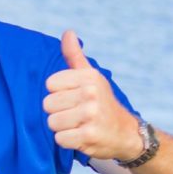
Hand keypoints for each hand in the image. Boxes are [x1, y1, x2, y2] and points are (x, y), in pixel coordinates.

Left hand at [43, 31, 141, 160]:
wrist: (125, 132)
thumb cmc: (101, 103)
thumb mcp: (90, 76)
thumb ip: (75, 56)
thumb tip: (68, 32)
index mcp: (88, 76)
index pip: (50, 84)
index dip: (57, 94)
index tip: (73, 98)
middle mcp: (91, 92)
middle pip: (47, 104)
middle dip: (58, 113)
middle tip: (76, 115)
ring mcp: (90, 114)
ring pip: (52, 122)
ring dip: (62, 128)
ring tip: (78, 125)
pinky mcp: (89, 135)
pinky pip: (60, 139)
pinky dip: (67, 141)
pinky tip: (81, 136)